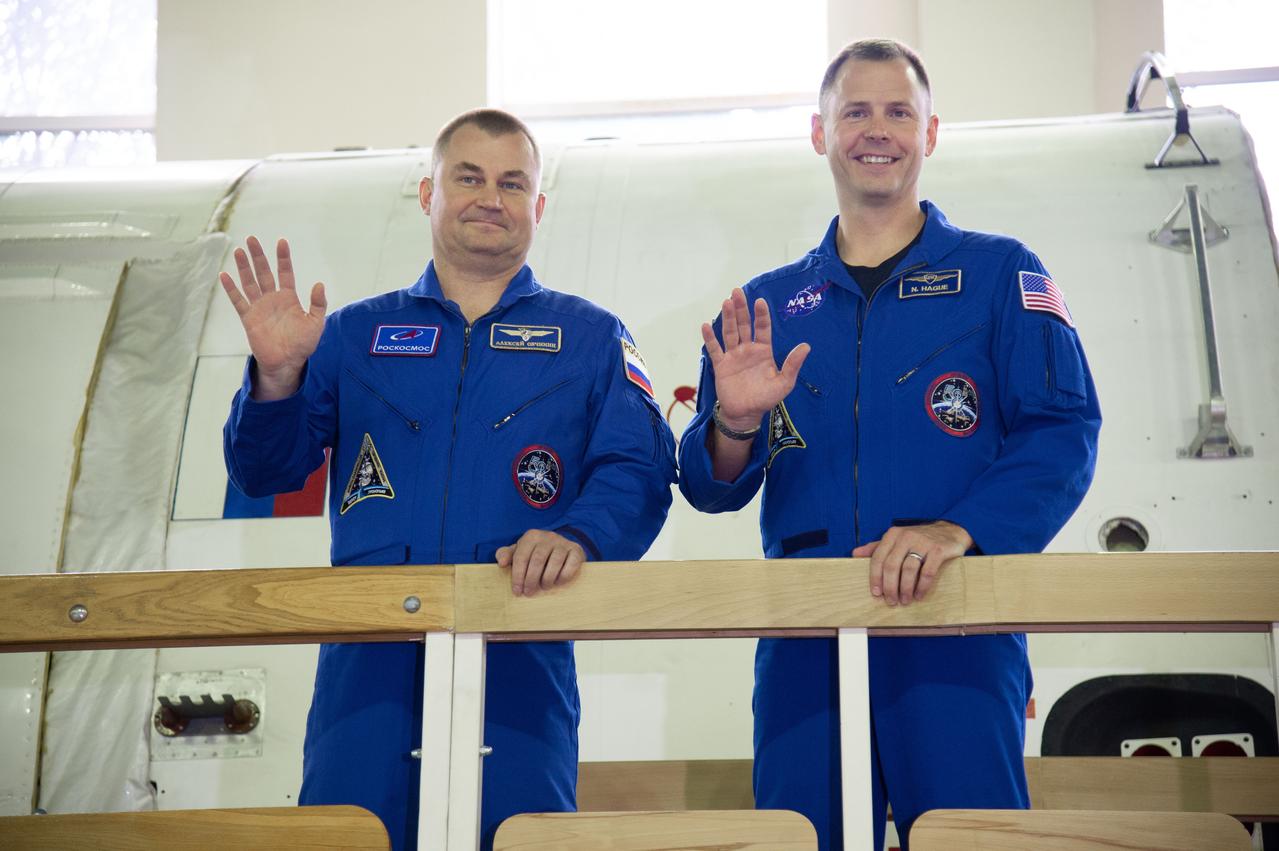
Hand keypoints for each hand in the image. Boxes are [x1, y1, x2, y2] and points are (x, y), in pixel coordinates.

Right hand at [219, 236, 326, 400]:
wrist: (287, 362)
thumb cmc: (303, 344)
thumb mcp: (315, 323)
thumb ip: (318, 304)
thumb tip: (319, 284)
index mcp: (289, 298)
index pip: (285, 273)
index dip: (283, 258)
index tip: (281, 241)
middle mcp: (272, 299)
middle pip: (264, 273)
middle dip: (258, 256)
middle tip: (252, 239)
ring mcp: (259, 307)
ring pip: (250, 282)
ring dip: (244, 267)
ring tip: (239, 251)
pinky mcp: (249, 318)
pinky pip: (238, 301)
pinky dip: (231, 289)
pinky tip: (224, 275)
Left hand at [496, 530, 585, 596]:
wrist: (560, 546)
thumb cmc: (535, 552)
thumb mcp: (520, 551)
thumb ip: (506, 555)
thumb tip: (501, 563)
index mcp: (531, 536)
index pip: (521, 557)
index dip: (518, 576)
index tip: (517, 591)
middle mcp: (548, 537)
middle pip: (537, 561)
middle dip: (531, 580)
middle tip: (529, 593)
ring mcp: (563, 542)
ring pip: (554, 563)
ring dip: (547, 580)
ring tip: (544, 587)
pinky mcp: (576, 550)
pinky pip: (571, 565)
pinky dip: (563, 577)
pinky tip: (558, 582)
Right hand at [701, 288, 809, 429]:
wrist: (746, 414)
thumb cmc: (766, 398)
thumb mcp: (784, 383)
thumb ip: (793, 364)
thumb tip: (806, 346)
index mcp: (763, 350)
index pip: (762, 328)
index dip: (761, 315)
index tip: (760, 302)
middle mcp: (747, 349)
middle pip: (743, 325)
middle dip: (740, 309)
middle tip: (737, 292)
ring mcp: (733, 356)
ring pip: (729, 333)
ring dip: (727, 318)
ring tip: (725, 302)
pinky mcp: (721, 365)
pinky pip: (715, 350)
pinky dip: (710, 338)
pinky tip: (706, 326)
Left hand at [853, 521, 972, 605]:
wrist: (950, 531)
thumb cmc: (918, 539)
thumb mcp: (896, 539)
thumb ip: (877, 547)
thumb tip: (855, 554)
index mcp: (893, 535)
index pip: (878, 558)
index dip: (875, 578)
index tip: (876, 594)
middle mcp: (906, 536)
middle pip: (892, 566)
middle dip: (890, 587)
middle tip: (891, 601)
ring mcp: (923, 542)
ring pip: (908, 570)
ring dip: (905, 589)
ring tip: (905, 600)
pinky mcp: (938, 550)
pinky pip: (927, 572)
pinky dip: (922, 587)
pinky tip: (919, 595)